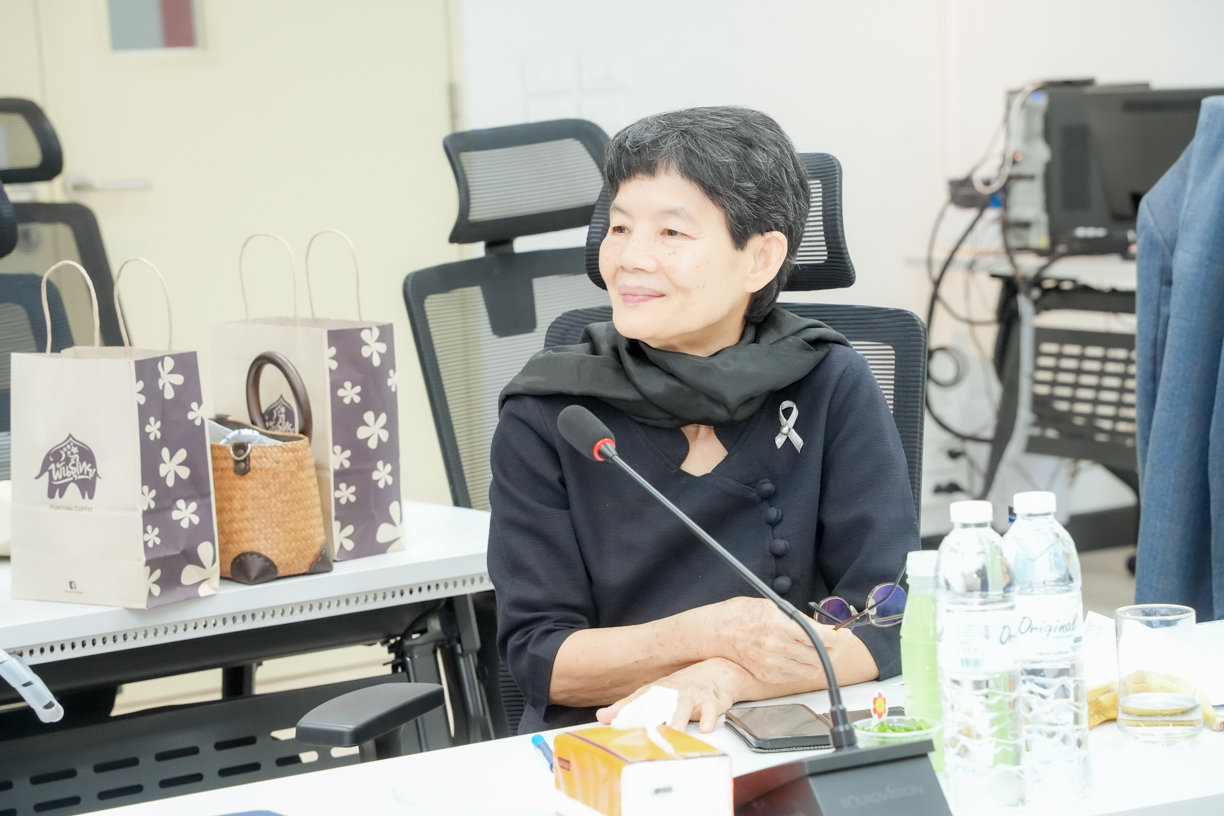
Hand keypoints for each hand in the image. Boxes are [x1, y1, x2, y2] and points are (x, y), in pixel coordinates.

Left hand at [596, 658, 747, 733]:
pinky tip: (706, 727)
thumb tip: (601, 716)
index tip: (609, 720)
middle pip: (658, 705)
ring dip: (678, 720)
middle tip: (643, 734)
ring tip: (674, 731)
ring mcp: (692, 695)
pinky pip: (710, 709)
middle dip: (650, 719)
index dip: (624, 711)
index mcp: (656, 692)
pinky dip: (708, 718)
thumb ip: (629, 706)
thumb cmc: (685, 687)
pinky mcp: (712, 700)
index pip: (636, 702)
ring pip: (683, 707)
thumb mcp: (655, 694)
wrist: (718, 671)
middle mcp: (671, 693)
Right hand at [706, 597, 851, 684]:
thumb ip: (798, 619)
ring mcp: (771, 664)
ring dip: (821, 660)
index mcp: (779, 625)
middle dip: (833, 649)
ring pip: (811, 669)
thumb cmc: (742, 614)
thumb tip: (822, 628)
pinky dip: (804, 668)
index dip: (839, 637)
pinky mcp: (767, 675)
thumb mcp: (773, 606)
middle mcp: (776, 647)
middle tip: (836, 642)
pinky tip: (802, 657)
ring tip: (821, 650)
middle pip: (820, 656)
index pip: (821, 637)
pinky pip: (796, 676)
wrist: (716, 632)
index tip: (845, 634)